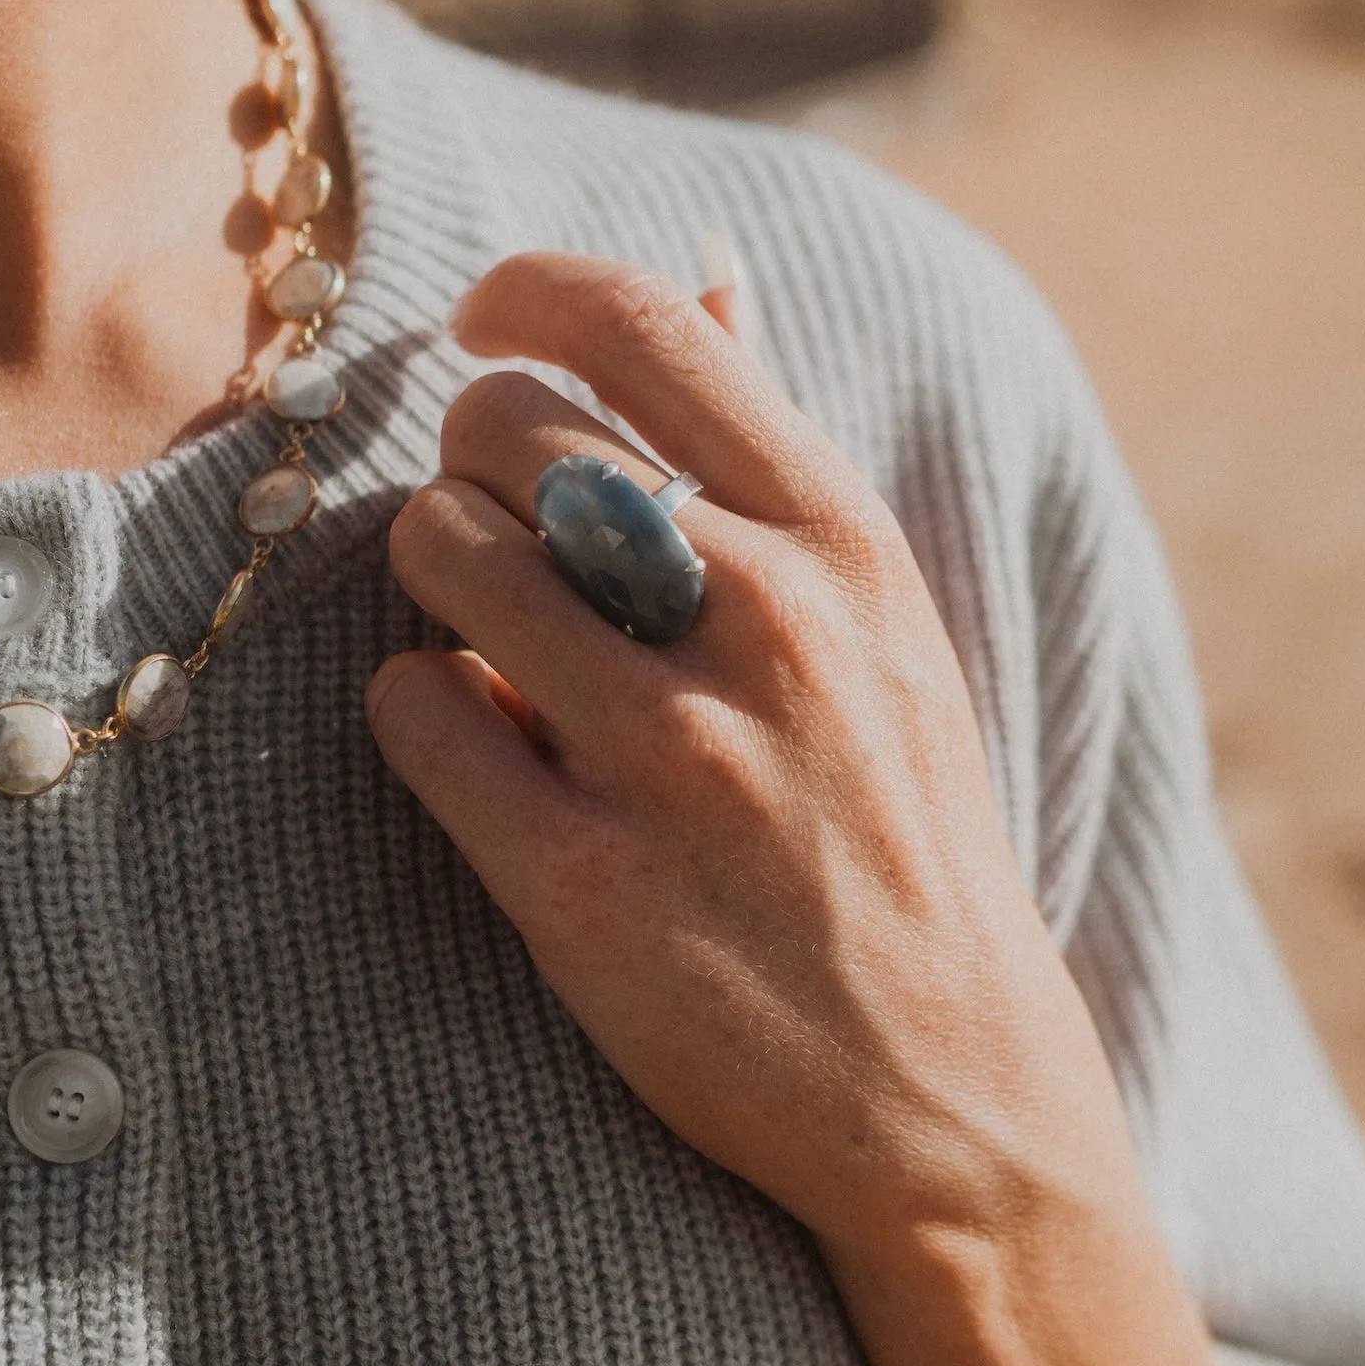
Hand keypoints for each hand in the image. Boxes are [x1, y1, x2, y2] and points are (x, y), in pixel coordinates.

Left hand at [366, 249, 1351, 1365]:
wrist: (950, 1097)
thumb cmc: (900, 832)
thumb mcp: (884, 623)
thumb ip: (774, 450)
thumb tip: (707, 268)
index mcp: (845, 541)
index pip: (639, 323)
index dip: (521, 294)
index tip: (484, 324)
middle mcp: (765, 626)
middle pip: (508, 432)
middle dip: (469, 463)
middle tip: (492, 530)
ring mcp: (674, 759)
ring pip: (440, 557)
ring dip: (434, 582)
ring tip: (485, 642)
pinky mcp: (581, 887)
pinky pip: (414, 716)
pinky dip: (418, 716)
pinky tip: (473, 748)